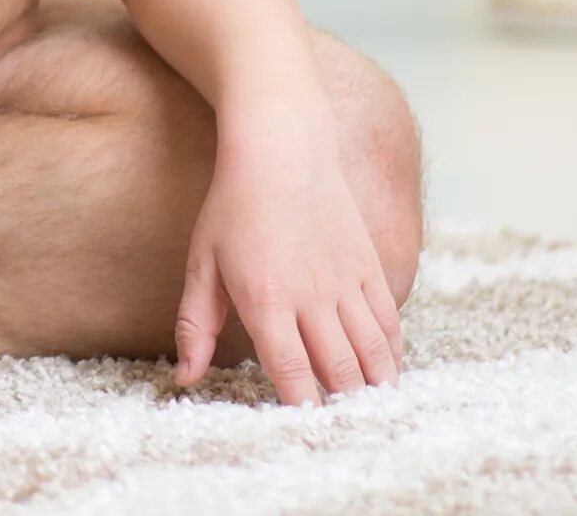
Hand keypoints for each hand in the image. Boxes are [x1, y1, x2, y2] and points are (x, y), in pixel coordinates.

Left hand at [176, 113, 401, 403]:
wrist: (282, 146)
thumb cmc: (232, 205)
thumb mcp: (201, 261)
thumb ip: (195, 325)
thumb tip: (185, 378)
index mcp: (266, 299)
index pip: (292, 374)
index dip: (300, 410)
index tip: (299, 429)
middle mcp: (312, 296)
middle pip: (339, 373)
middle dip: (340, 408)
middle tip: (337, 428)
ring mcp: (347, 282)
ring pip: (373, 355)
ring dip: (372, 389)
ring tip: (366, 411)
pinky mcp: (370, 266)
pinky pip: (390, 324)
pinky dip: (390, 356)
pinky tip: (383, 373)